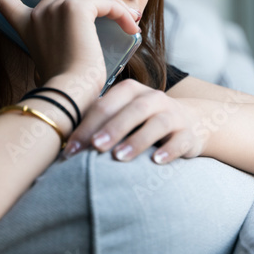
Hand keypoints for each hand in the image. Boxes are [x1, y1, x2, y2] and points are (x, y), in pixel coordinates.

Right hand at [0, 0, 139, 94]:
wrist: (69, 95)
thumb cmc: (69, 86)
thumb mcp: (57, 57)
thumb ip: (62, 37)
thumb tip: (93, 24)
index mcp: (28, 25)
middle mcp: (39, 12)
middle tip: (113, 7)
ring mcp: (55, 7)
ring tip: (128, 20)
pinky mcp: (75, 9)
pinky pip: (106, 1)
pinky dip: (122, 13)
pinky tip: (131, 28)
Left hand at [61, 79, 206, 163]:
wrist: (192, 122)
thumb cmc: (143, 121)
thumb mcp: (123, 114)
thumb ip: (99, 122)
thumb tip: (62, 144)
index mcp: (131, 91)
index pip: (106, 104)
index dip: (87, 125)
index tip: (71, 149)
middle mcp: (153, 99)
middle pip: (132, 110)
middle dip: (112, 128)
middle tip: (94, 147)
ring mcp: (174, 115)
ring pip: (156, 123)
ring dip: (137, 139)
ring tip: (119, 156)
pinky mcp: (189, 133)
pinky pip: (180, 140)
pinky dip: (169, 150)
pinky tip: (156, 161)